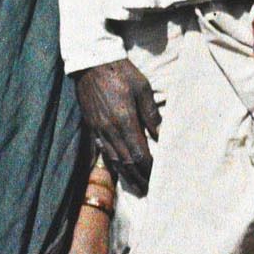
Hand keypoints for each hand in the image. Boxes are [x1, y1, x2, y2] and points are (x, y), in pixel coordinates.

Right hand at [74, 61, 160, 192]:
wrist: (91, 63)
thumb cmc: (121, 72)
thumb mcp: (142, 89)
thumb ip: (151, 114)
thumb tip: (162, 136)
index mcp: (124, 120)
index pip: (138, 154)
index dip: (148, 168)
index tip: (158, 177)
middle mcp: (110, 130)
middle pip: (126, 162)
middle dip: (139, 177)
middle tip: (150, 190)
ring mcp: (99, 129)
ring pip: (113, 159)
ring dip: (127, 175)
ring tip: (137, 185)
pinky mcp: (92, 126)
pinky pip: (103, 151)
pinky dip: (113, 163)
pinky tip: (120, 169)